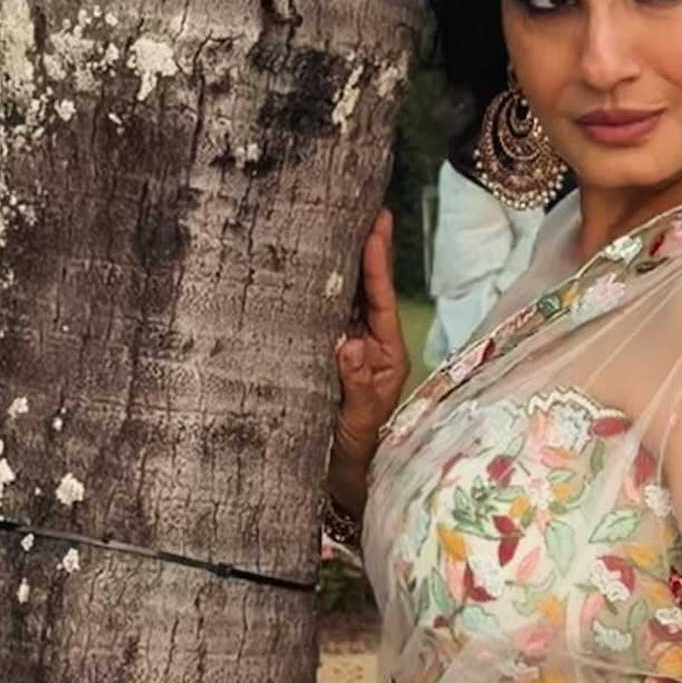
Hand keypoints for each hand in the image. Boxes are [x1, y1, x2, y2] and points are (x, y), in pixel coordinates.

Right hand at [330, 210, 410, 513]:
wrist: (340, 485)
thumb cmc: (355, 456)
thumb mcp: (357, 423)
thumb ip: (356, 387)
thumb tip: (349, 345)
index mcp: (385, 353)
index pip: (382, 297)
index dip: (379, 259)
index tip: (377, 218)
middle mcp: (367, 344)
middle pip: (365, 287)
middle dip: (360, 245)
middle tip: (355, 198)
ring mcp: (345, 348)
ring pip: (342, 297)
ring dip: (335, 261)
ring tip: (325, 216)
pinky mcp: (321, 355)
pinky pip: (319, 315)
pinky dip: (312, 290)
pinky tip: (296, 264)